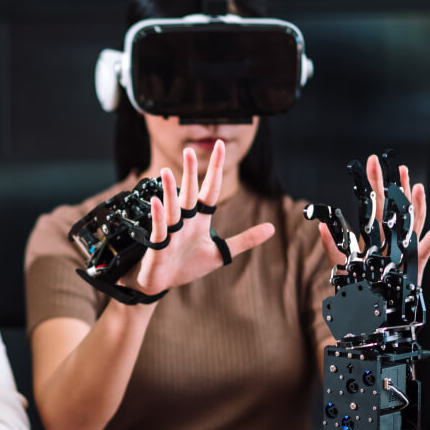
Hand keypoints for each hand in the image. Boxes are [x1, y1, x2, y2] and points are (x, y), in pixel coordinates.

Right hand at [130, 140, 275, 295]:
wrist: (162, 283)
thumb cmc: (188, 266)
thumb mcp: (221, 253)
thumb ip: (245, 240)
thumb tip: (272, 228)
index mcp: (200, 220)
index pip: (210, 190)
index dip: (215, 169)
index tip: (219, 146)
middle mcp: (185, 221)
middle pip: (190, 194)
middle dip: (190, 173)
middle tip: (190, 151)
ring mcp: (171, 232)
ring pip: (172, 208)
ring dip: (170, 190)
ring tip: (167, 171)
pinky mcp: (159, 245)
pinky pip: (160, 228)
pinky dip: (159, 216)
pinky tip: (158, 202)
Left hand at [316, 154, 429, 278]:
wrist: (372, 309)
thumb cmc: (360, 286)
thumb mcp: (342, 264)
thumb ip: (331, 246)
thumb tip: (322, 226)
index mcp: (376, 235)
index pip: (375, 203)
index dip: (375, 183)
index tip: (372, 163)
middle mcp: (393, 237)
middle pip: (397, 207)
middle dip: (398, 186)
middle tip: (398, 167)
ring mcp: (406, 248)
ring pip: (413, 220)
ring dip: (417, 202)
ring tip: (417, 185)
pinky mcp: (416, 262)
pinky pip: (428, 245)